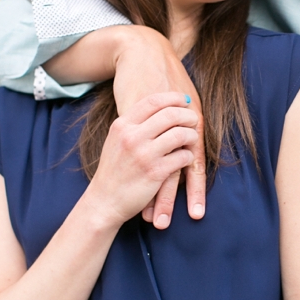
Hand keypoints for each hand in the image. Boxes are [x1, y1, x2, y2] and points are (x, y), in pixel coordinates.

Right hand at [87, 92, 198, 226]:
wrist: (105, 201)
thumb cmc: (113, 171)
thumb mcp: (116, 141)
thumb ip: (133, 125)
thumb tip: (157, 109)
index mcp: (122, 126)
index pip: (152, 101)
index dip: (172, 98)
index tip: (184, 100)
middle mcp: (132, 137)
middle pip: (170, 114)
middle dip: (187, 115)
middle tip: (194, 120)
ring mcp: (144, 155)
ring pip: (180, 134)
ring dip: (191, 135)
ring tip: (192, 139)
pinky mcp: (155, 172)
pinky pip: (182, 156)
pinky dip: (188, 156)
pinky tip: (185, 158)